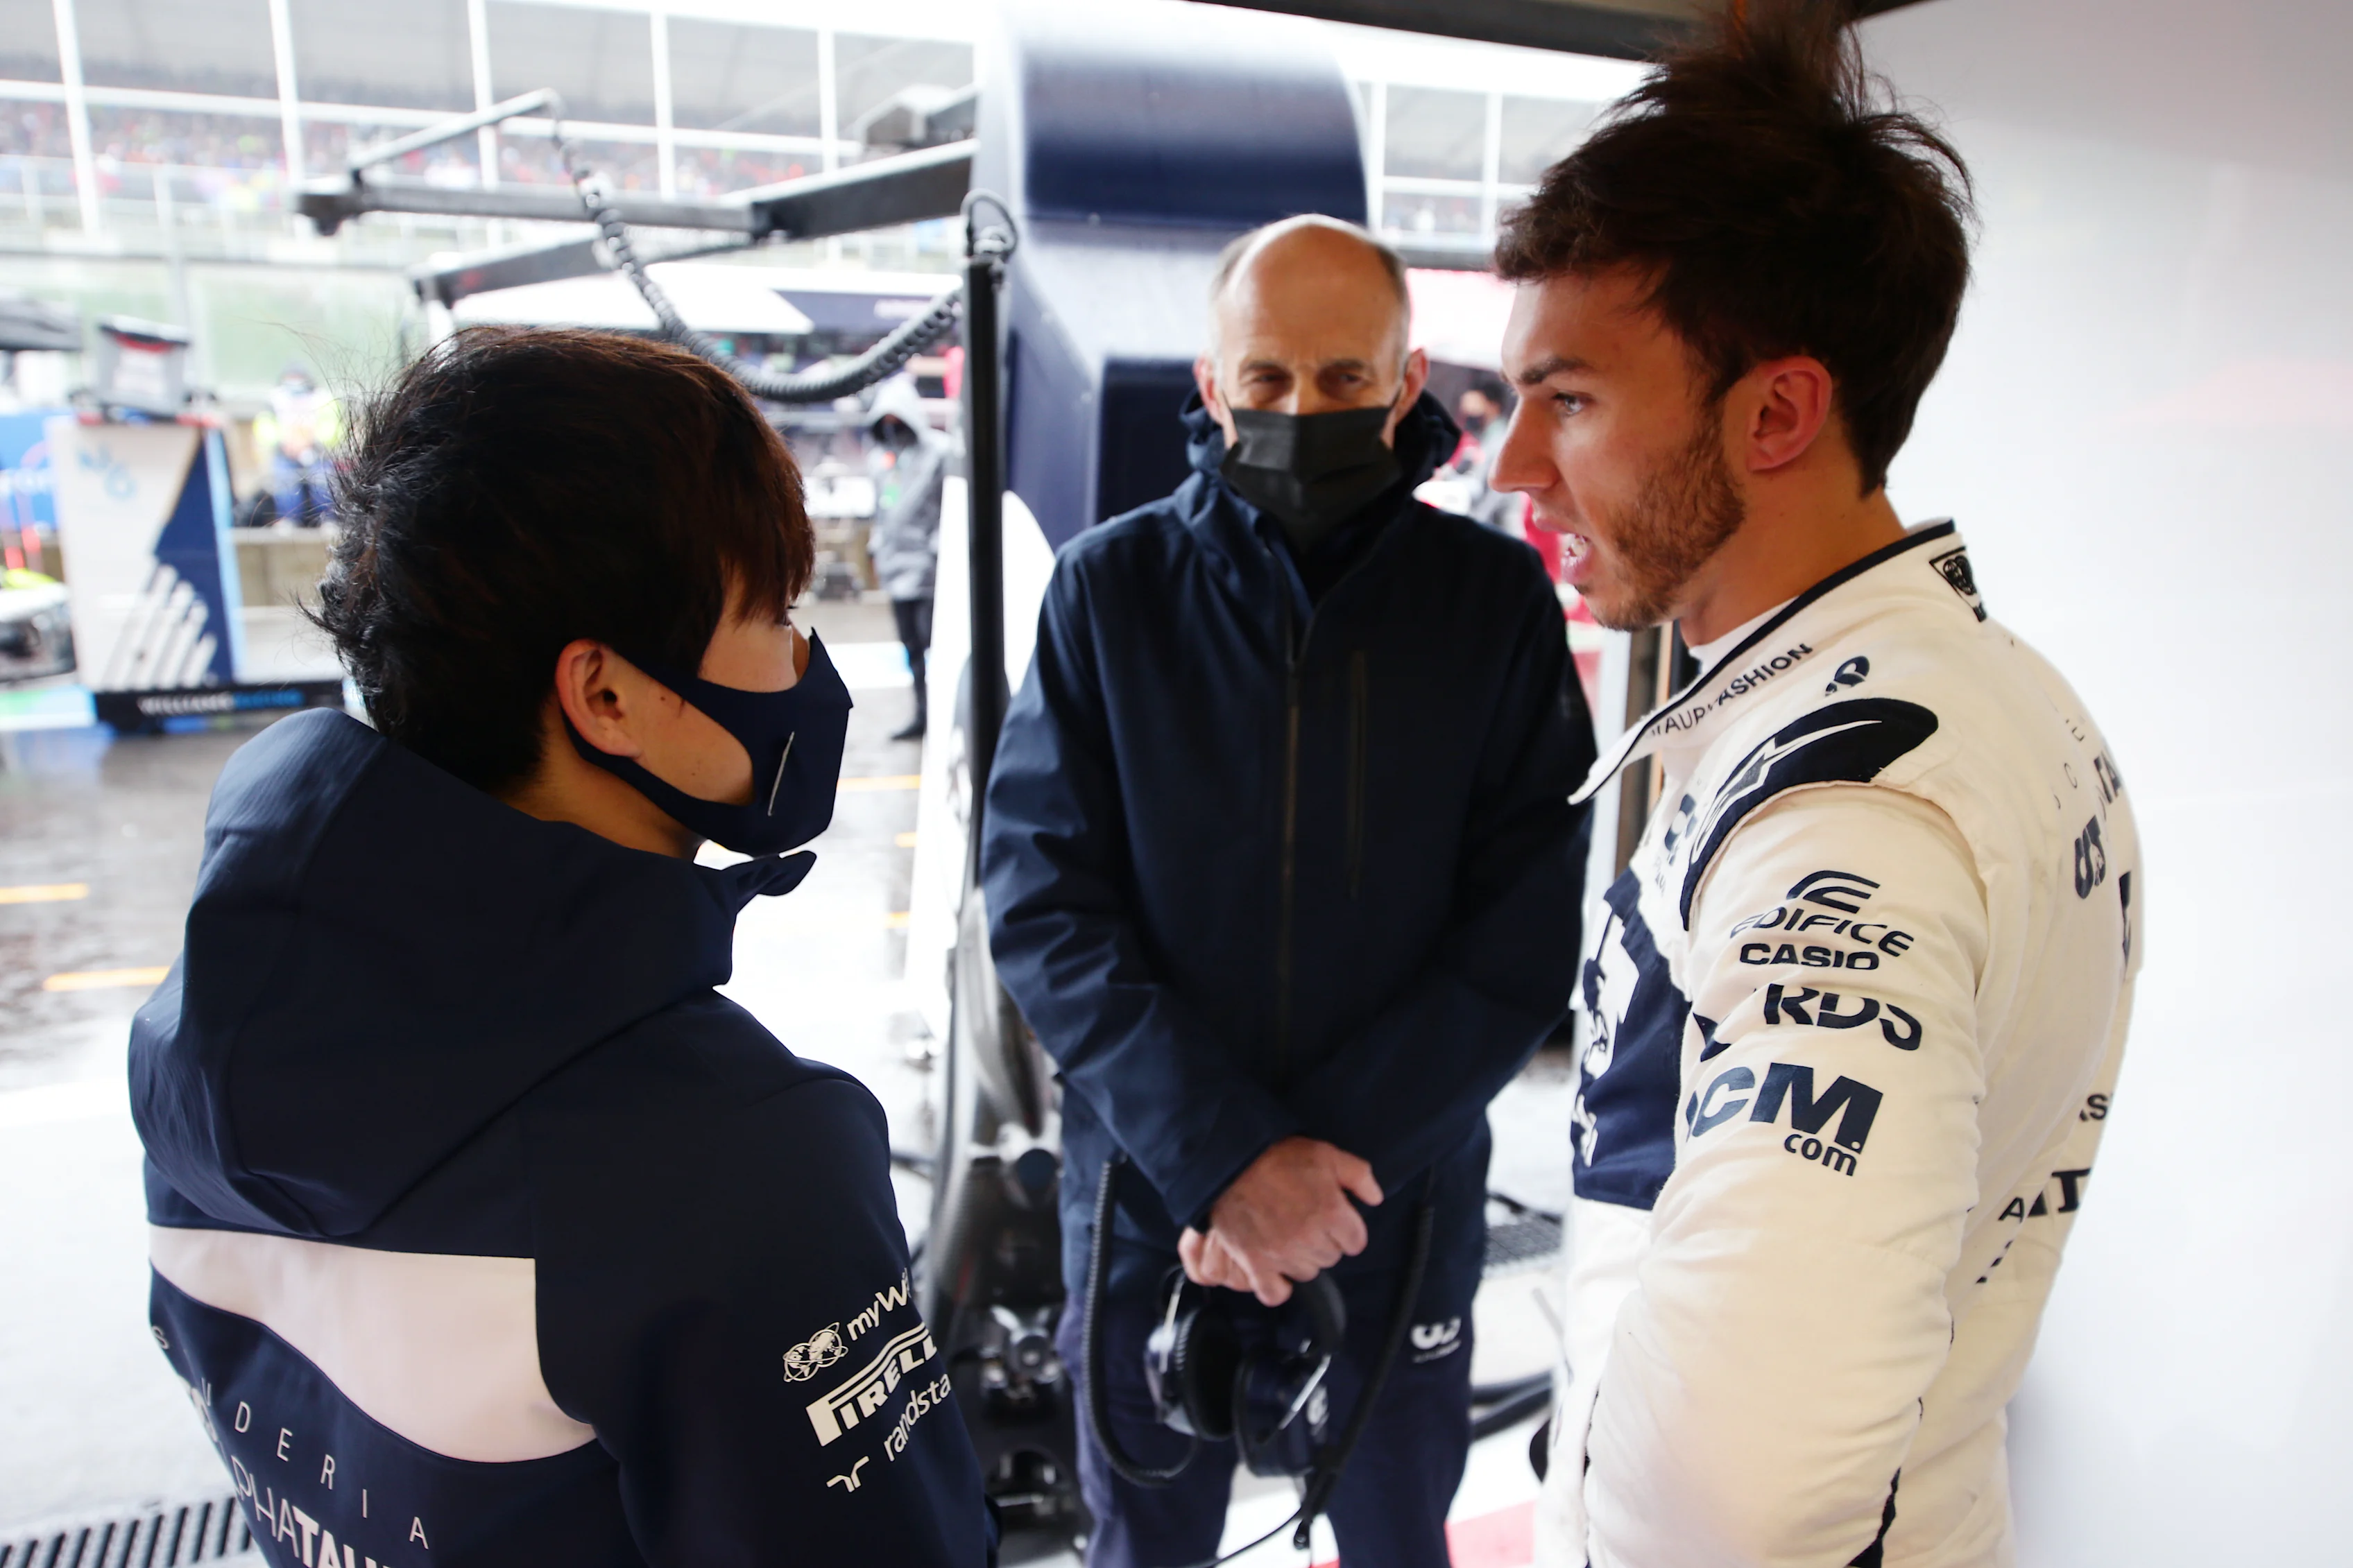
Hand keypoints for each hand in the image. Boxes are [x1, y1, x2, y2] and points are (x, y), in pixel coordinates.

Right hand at [1182, 1137, 1382, 1305]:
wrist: (1231, 1162)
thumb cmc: (1278, 1157)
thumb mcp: (1326, 1154)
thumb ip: (1358, 1175)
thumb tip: (1375, 1199)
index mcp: (1332, 1212)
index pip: (1356, 1241)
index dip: (1347, 1229)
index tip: (1334, 1219)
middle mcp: (1310, 1238)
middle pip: (1331, 1257)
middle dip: (1325, 1241)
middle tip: (1307, 1221)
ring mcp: (1282, 1253)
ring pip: (1307, 1272)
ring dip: (1302, 1258)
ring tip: (1289, 1236)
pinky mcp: (1255, 1262)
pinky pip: (1274, 1292)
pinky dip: (1277, 1286)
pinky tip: (1277, 1270)